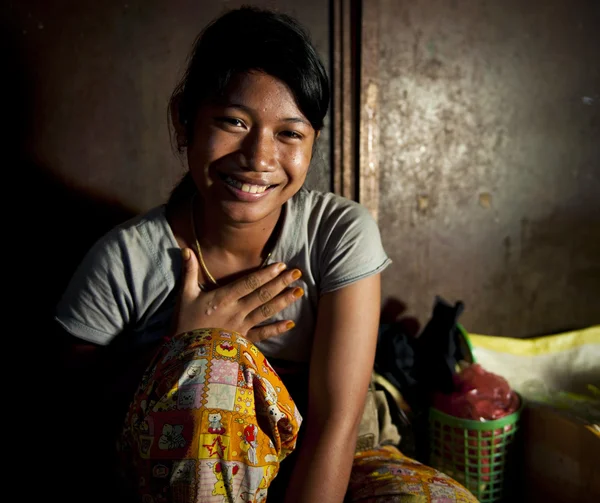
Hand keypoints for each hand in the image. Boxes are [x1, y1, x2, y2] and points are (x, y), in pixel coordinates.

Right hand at [171, 248, 302, 342]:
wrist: (185, 354)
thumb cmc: (184, 323)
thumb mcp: (185, 295)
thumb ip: (188, 272)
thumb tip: (186, 250)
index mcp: (222, 298)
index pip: (248, 283)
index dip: (266, 274)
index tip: (281, 265)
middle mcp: (235, 311)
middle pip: (262, 295)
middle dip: (281, 283)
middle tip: (298, 273)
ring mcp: (241, 327)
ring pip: (266, 312)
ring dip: (284, 301)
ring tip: (299, 292)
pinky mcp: (242, 340)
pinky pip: (262, 334)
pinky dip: (276, 329)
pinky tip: (290, 324)